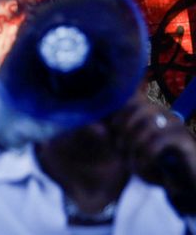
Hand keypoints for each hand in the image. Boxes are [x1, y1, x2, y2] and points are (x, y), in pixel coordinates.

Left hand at [113, 93, 195, 212]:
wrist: (186, 184)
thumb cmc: (155, 165)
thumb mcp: (130, 152)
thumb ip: (113, 138)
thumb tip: (95, 127)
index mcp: (150, 111)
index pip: (131, 98)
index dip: (116, 112)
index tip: (111, 131)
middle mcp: (164, 113)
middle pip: (138, 107)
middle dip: (123, 128)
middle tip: (120, 149)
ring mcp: (176, 125)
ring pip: (147, 124)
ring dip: (134, 145)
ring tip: (132, 163)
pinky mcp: (185, 141)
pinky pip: (159, 140)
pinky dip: (146, 155)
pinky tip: (144, 166)